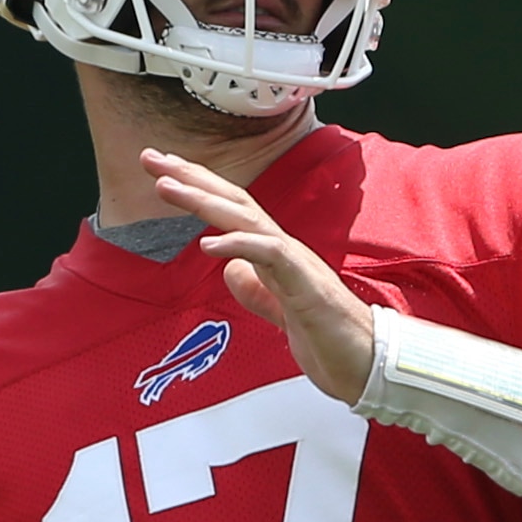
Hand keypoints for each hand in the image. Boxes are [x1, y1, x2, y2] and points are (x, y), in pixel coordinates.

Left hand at [142, 148, 373, 402]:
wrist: (369, 365)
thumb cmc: (330, 340)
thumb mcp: (280, 314)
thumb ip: (256, 290)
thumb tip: (229, 271)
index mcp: (277, 254)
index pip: (233, 210)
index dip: (198, 187)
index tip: (162, 171)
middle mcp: (285, 249)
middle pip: (235, 201)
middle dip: (192, 177)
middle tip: (151, 156)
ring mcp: (297, 264)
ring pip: (247, 220)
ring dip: (205, 201)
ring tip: (166, 186)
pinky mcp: (305, 286)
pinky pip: (270, 256)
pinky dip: (238, 246)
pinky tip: (207, 244)